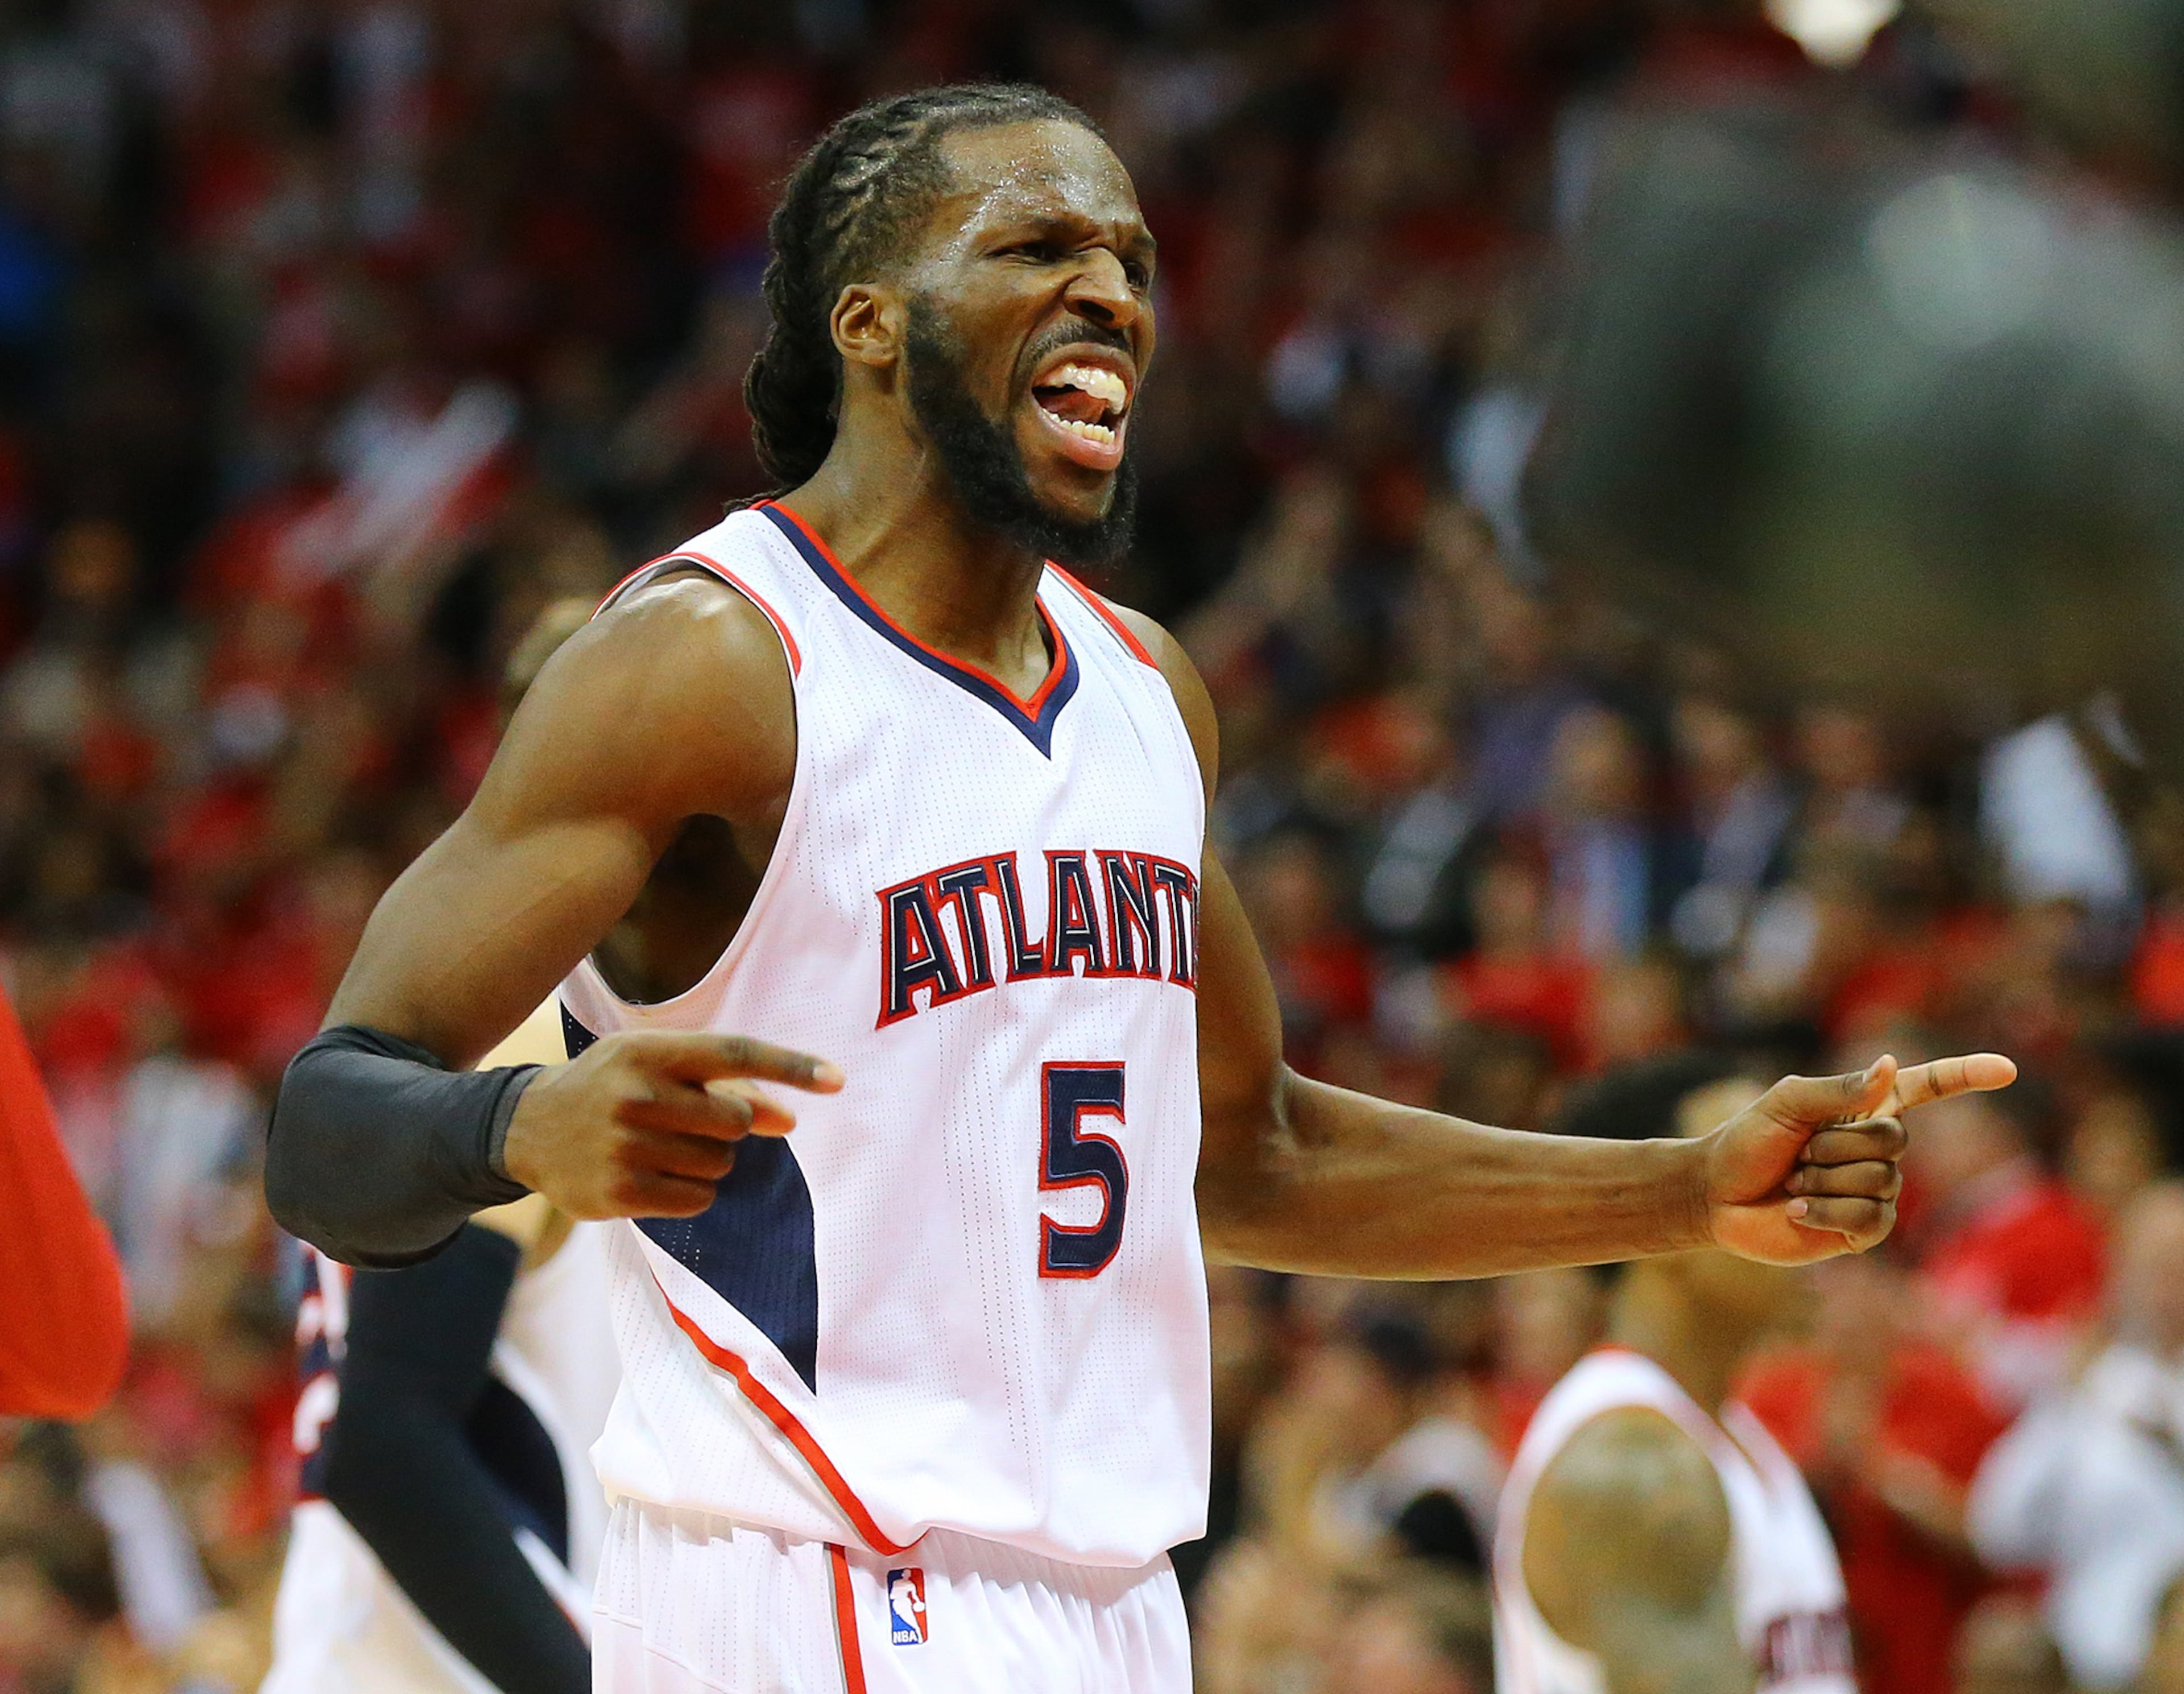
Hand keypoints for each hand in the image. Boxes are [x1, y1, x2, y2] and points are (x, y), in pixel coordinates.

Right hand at [500, 1031, 843, 1219]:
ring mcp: (625, 1146)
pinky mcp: (620, 1193)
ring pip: (720, 1164)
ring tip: (662, 1147)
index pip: (736, 1053)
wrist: (526, 1128)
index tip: (838, 1079)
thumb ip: (723, 1085)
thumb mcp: (656, 1067)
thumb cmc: (611, 1088)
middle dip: (728, 1127)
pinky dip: (691, 1192)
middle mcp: (636, 1095)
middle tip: (686, 1123)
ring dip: (707, 1161)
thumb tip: (787, 1118)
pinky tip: (653, 1176)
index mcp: (649, 1051)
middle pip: (736, 1120)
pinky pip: (698, 1199)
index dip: (791, 1065)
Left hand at [1703, 1052, 2015, 1264]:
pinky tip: (1796, 1211)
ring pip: (1880, 1180)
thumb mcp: (1785, 1103)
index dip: (1965, 1076)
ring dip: (1824, 1179)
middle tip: (1797, 1154)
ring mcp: (1873, 1192)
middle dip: (1835, 1145)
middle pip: (1894, 1139)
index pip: (1926, 1089)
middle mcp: (1876, 1150)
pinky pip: (1868, 1219)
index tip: (2008, 1070)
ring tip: (1794, 1183)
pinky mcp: (1861, 1231)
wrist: (1714, 1195)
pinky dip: (1824, 1211)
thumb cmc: (1746, 1142)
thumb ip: (1837, 1090)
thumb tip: (1889, 1065)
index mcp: (1863, 1109)